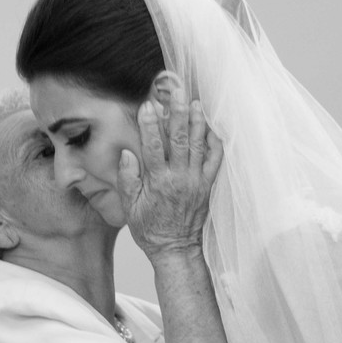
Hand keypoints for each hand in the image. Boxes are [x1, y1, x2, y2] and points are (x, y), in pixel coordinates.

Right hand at [119, 77, 222, 259]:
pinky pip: (214, 161)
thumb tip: (126, 154)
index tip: (147, 105)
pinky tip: (211, 127)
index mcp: (158, 183)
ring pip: (198, 146)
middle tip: (177, 93)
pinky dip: (214, 143)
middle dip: (177, 114)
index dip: (149, 125)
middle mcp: (180, 179)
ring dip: (197, 122)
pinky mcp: (207, 186)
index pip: (153, 147)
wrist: (176, 250)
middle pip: (179, 140)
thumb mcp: (130, 208)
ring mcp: (196, 181)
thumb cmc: (150, 229)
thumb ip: (127, 180)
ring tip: (196, 103)